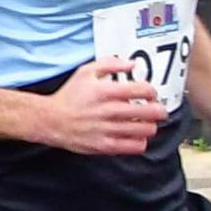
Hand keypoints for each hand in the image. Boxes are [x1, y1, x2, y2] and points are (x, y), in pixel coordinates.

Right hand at [38, 59, 167, 156]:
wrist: (51, 120)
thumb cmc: (69, 96)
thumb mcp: (85, 72)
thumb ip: (110, 64)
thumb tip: (131, 63)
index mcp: (105, 91)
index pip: (142, 90)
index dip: (152, 92)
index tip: (151, 95)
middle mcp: (109, 110)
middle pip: (149, 112)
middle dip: (159, 111)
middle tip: (159, 111)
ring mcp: (107, 129)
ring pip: (144, 130)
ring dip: (150, 126)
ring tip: (147, 124)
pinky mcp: (105, 145)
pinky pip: (133, 146)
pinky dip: (140, 142)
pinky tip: (136, 137)